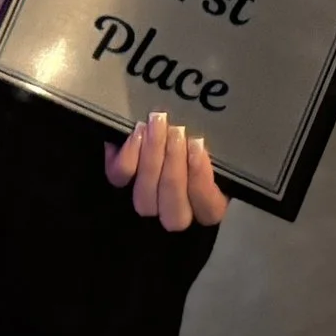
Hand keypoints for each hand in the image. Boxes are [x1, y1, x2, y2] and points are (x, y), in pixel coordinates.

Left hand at [104, 111, 226, 231]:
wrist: (159, 120)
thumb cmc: (196, 129)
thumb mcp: (216, 141)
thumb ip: (216, 151)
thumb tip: (206, 146)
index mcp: (206, 205)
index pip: (209, 210)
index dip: (202, 180)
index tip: (198, 145)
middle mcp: (175, 212)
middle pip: (174, 214)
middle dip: (174, 168)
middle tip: (177, 131)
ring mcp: (145, 202)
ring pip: (145, 200)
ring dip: (152, 158)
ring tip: (158, 123)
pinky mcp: (120, 183)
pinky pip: (120, 178)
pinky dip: (129, 155)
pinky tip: (139, 131)